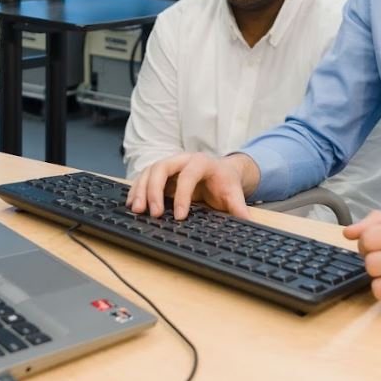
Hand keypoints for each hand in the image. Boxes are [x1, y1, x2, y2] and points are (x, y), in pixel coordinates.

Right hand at [126, 152, 256, 219]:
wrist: (220, 171)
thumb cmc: (224, 181)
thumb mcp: (233, 193)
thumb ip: (238, 207)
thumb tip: (247, 221)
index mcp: (201, 162)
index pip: (188, 175)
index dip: (182, 195)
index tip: (180, 216)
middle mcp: (182, 159)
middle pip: (162, 167)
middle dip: (154, 190)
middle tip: (153, 213)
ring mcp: (169, 165)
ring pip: (149, 171)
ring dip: (141, 190)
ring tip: (137, 210)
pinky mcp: (160, 173)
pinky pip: (144, 178)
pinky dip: (136, 190)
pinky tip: (132, 204)